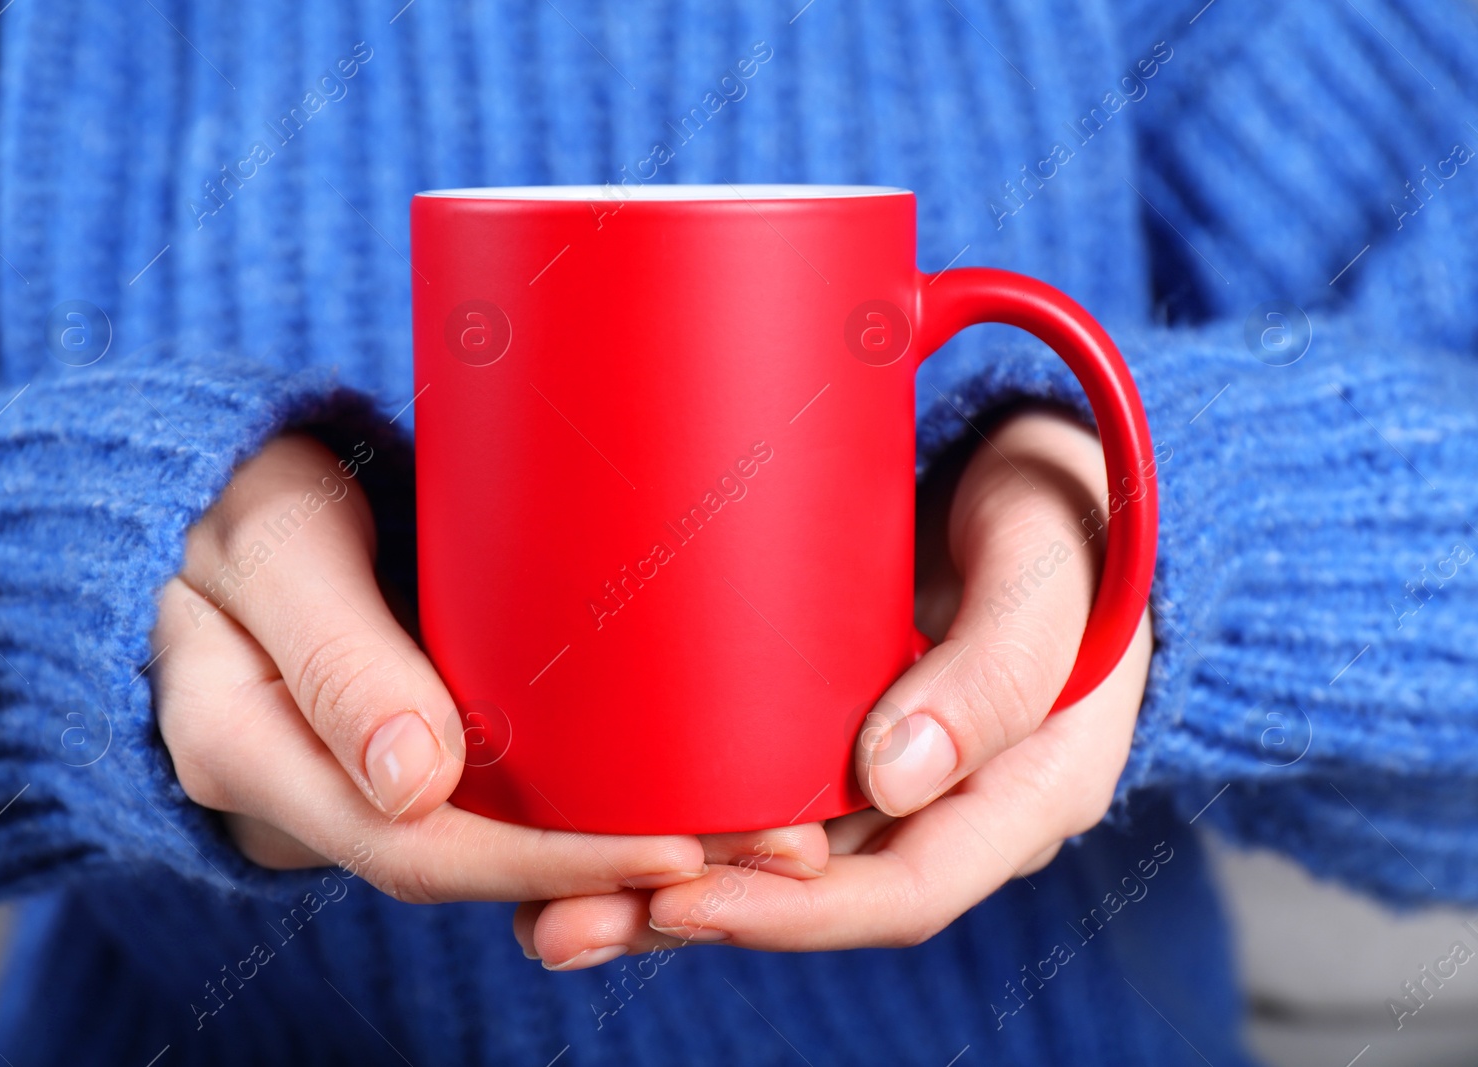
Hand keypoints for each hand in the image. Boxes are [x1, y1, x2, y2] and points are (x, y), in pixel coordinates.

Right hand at [152, 436, 828, 903]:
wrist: (218, 497)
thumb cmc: (238, 498)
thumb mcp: (268, 543)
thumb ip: (331, 650)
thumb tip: (415, 783)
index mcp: (255, 755)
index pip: (418, 847)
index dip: (551, 862)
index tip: (678, 849)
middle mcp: (326, 792)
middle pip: (487, 867)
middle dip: (631, 874)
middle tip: (779, 855)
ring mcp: (378, 773)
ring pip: (515, 839)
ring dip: (642, 850)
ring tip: (778, 836)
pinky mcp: (428, 740)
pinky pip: (521, 788)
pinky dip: (611, 797)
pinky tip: (709, 787)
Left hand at [514, 410, 1150, 961]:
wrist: (1051, 486)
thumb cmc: (1061, 518)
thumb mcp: (1047, 576)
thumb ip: (993, 672)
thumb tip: (894, 778)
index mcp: (1024, 797)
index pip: (903, 892)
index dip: (790, 914)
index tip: (682, 903)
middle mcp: (948, 814)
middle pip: (818, 900)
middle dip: (692, 917)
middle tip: (568, 926)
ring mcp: (892, 783)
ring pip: (777, 866)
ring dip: (664, 894)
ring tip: (549, 914)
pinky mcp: (840, 741)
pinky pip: (763, 801)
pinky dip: (680, 827)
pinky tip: (586, 838)